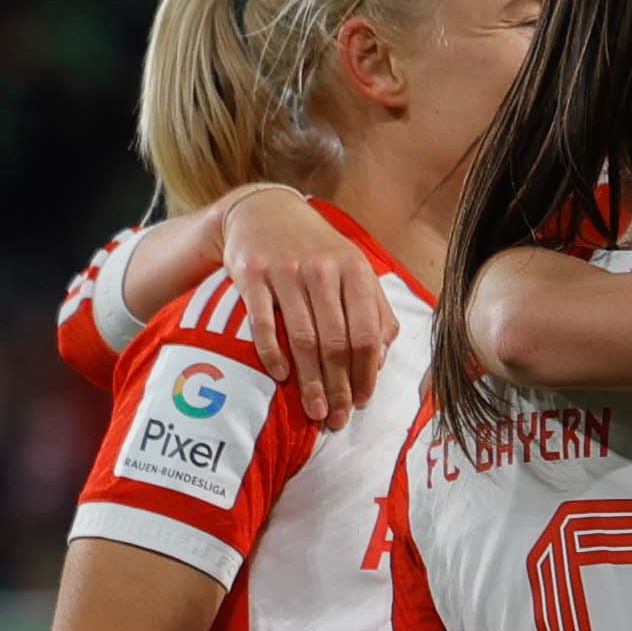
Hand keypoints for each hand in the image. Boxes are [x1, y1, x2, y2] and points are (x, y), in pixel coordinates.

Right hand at [219, 183, 394, 424]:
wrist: (262, 211)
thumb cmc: (315, 250)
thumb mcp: (353, 268)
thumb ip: (375, 310)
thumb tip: (379, 360)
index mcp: (355, 270)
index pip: (366, 333)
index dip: (366, 373)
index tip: (363, 402)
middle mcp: (323, 269)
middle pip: (336, 342)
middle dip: (339, 387)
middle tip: (338, 419)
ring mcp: (286, 271)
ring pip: (303, 338)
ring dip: (310, 382)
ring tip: (315, 410)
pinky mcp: (252, 274)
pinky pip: (264, 323)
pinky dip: (273, 354)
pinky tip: (281, 377)